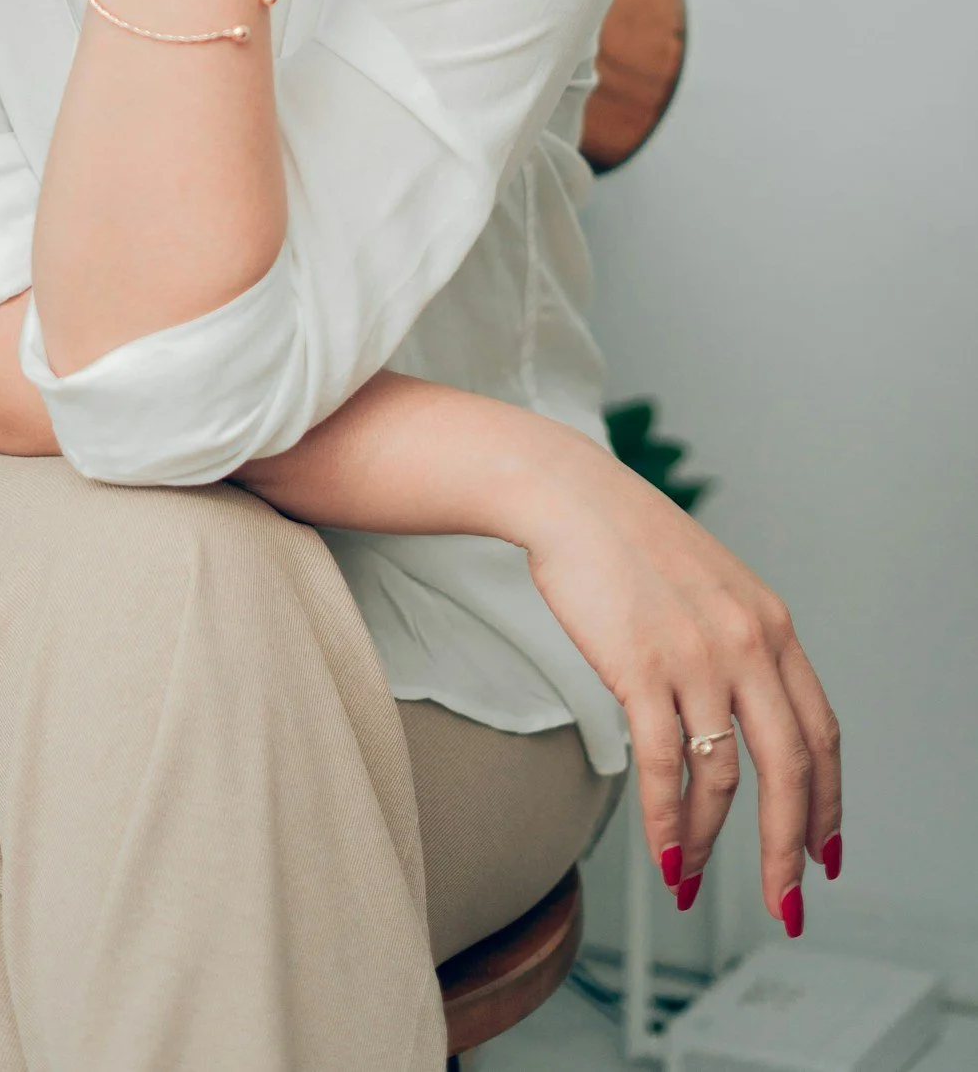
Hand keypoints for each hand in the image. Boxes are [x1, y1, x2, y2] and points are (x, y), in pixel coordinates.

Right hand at [526, 440, 841, 926]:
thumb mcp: (717, 587)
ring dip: (710, 841)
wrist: (570, 498)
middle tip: (785, 901)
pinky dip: (667, 821)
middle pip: (790, 769)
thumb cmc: (631, 542)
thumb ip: (745, 647)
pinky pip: (662, 765)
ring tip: (692, 875)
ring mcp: (695, 656)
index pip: (822, 734)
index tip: (825, 852)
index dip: (829, 802)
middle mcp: (747, 643)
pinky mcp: (639, 667)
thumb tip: (748, 722)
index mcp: (773, 626)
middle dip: (791, 849)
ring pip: (722, 776)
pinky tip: (664, 851)